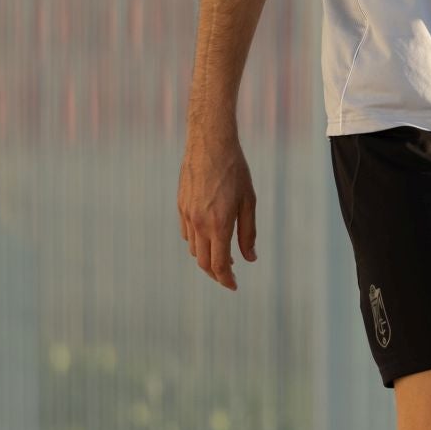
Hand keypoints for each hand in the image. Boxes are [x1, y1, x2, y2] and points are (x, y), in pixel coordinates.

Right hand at [178, 128, 256, 289]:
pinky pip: (187, 233)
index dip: (226, 280)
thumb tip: (250, 258)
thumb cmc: (235, 170)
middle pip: (204, 262)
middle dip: (216, 274)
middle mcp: (199, 223)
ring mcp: (187, 215)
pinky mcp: (181, 206)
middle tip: (229, 275)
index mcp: (219, 224)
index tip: (234, 286)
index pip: (219, 264)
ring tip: (223, 255)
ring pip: (194, 249)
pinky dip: (197, 242)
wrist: (209, 143)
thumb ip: (248, 232)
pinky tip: (209, 236)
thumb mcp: (248, 201)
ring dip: (207, 258)